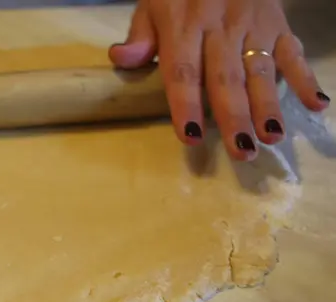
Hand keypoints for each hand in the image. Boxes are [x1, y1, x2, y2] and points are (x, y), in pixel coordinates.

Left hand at [109, 0, 329, 160]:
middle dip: (234, 116)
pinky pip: (292, 51)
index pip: (183, 71)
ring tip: (271, 136)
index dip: (186, 104)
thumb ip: (140, 35)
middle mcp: (219, 27)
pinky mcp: (277, 22)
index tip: (191, 136)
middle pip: (225, 78)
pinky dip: (305, 76)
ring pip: (259, 69)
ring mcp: (252, 25)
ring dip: (268, 104)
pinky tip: (316, 104)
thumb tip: (121, 58)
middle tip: (241, 151)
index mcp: (182, 25)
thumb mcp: (152, 4)